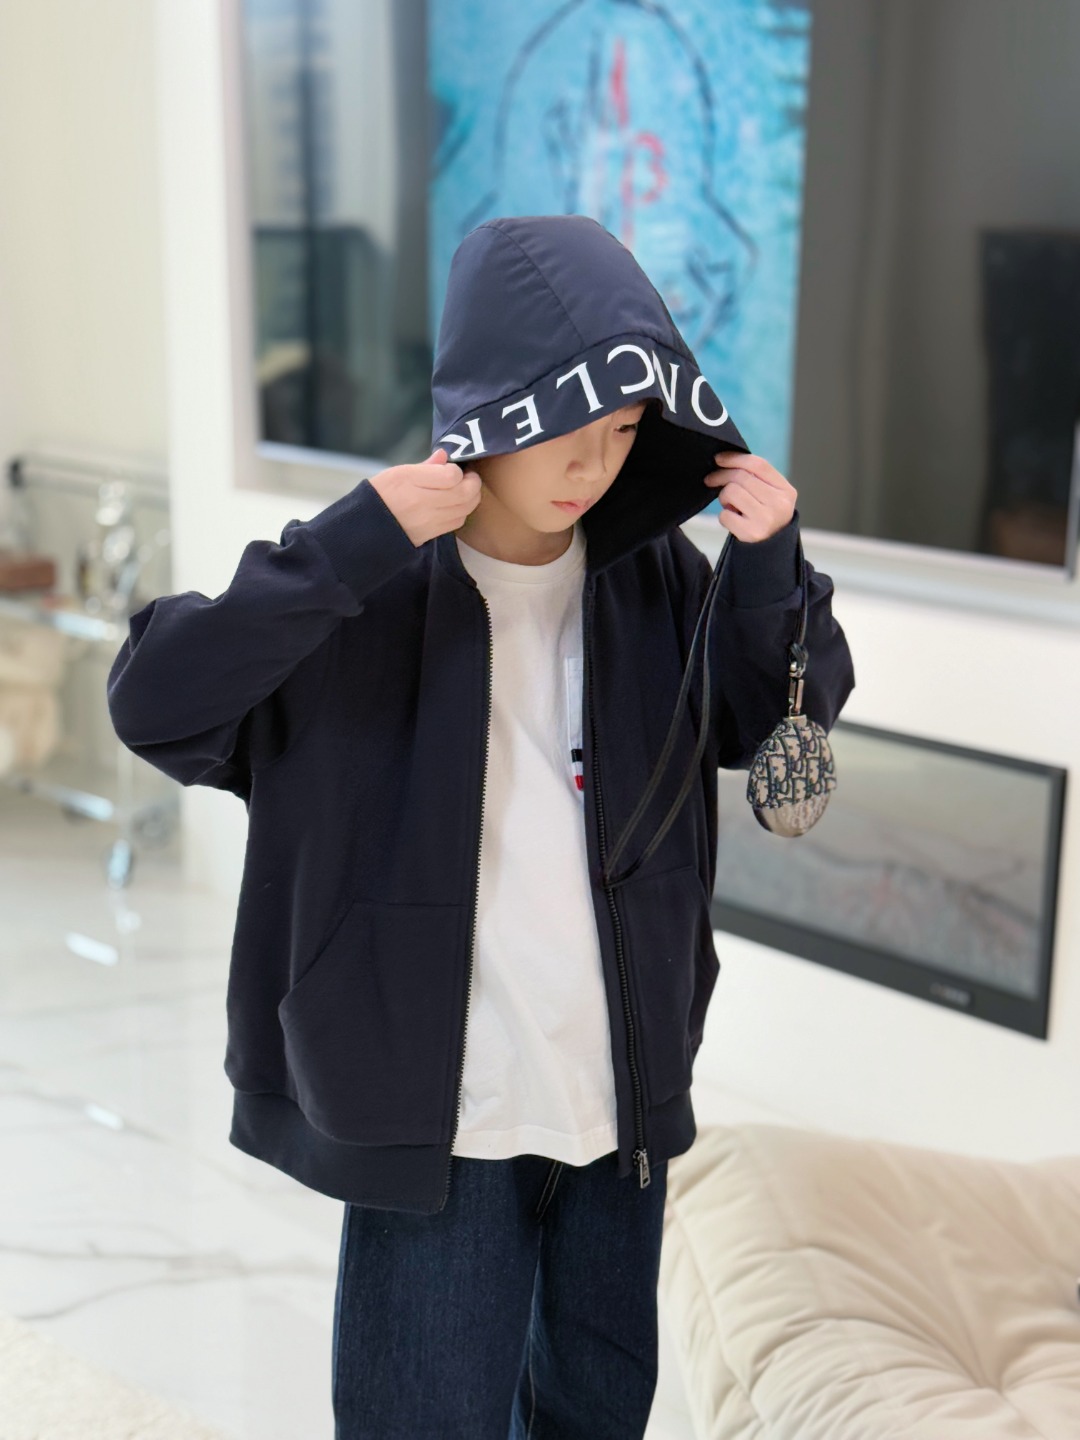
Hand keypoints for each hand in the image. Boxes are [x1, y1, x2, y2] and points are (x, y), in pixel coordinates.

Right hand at [368, 448, 482, 547]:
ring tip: (463, 490)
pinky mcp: (431, 534)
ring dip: (470, 498)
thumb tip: (444, 455)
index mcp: (411, 481)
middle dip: (473, 483)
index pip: (451, 476)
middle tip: (469, 477)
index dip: (457, 470)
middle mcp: (422, 502)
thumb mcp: (398, 472)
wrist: (367, 526)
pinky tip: (456, 505)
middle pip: (464, 494)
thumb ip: (425, 465)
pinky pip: (457, 522)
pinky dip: (462, 511)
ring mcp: (429, 521)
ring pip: (465, 509)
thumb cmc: (382, 493)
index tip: (452, 468)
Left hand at [703, 451, 796, 542]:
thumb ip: (756, 478)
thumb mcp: (771, 495)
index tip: (719, 458)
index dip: (735, 458)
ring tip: (730, 505)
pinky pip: (724, 515)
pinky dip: (724, 516)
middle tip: (711, 479)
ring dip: (724, 497)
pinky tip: (733, 520)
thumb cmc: (766, 516)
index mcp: (786, 490)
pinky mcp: (751, 533)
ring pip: (731, 492)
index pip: (758, 465)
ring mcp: (765, 519)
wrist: (771, 549)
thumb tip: (725, 461)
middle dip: (721, 476)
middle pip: (741, 477)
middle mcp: (778, 503)